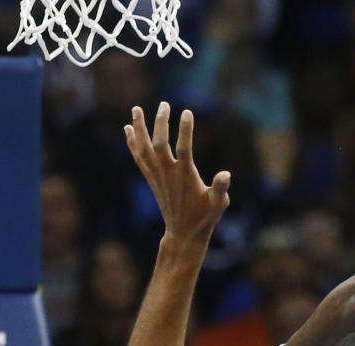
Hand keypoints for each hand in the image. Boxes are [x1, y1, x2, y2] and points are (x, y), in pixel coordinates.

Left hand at [125, 103, 230, 243]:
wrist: (183, 232)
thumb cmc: (204, 216)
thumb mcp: (218, 203)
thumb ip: (220, 188)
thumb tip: (226, 174)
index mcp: (186, 176)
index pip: (184, 148)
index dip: (185, 130)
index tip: (187, 112)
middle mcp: (168, 173)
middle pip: (160, 143)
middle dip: (161, 122)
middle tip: (165, 104)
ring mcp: (157, 175)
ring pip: (144, 148)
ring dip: (139, 128)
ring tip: (136, 108)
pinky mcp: (151, 178)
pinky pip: (138, 157)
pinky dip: (132, 142)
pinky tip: (128, 129)